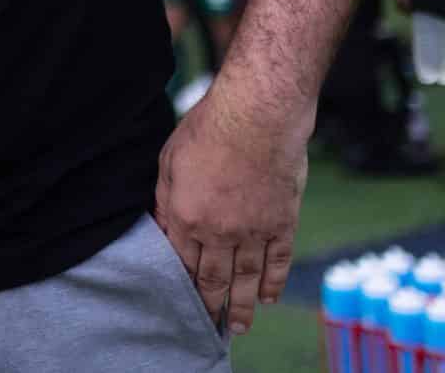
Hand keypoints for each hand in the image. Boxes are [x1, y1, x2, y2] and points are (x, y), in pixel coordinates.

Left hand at [153, 87, 307, 338]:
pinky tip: (270, 298)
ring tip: (240, 327)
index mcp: (186, 215)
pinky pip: (278, 262)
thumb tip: (162, 226)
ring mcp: (253, 231)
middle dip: (210, 304)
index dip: (182, 283)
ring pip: (247, 279)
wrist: (258, 117)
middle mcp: (219, 231)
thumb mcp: (168, 161)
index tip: (181, 301)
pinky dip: (274, 283)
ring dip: (243, 306)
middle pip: (212, 278)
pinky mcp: (282, 223)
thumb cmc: (207, 130)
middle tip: (209, 325)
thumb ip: (165, 199)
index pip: (181, 261)